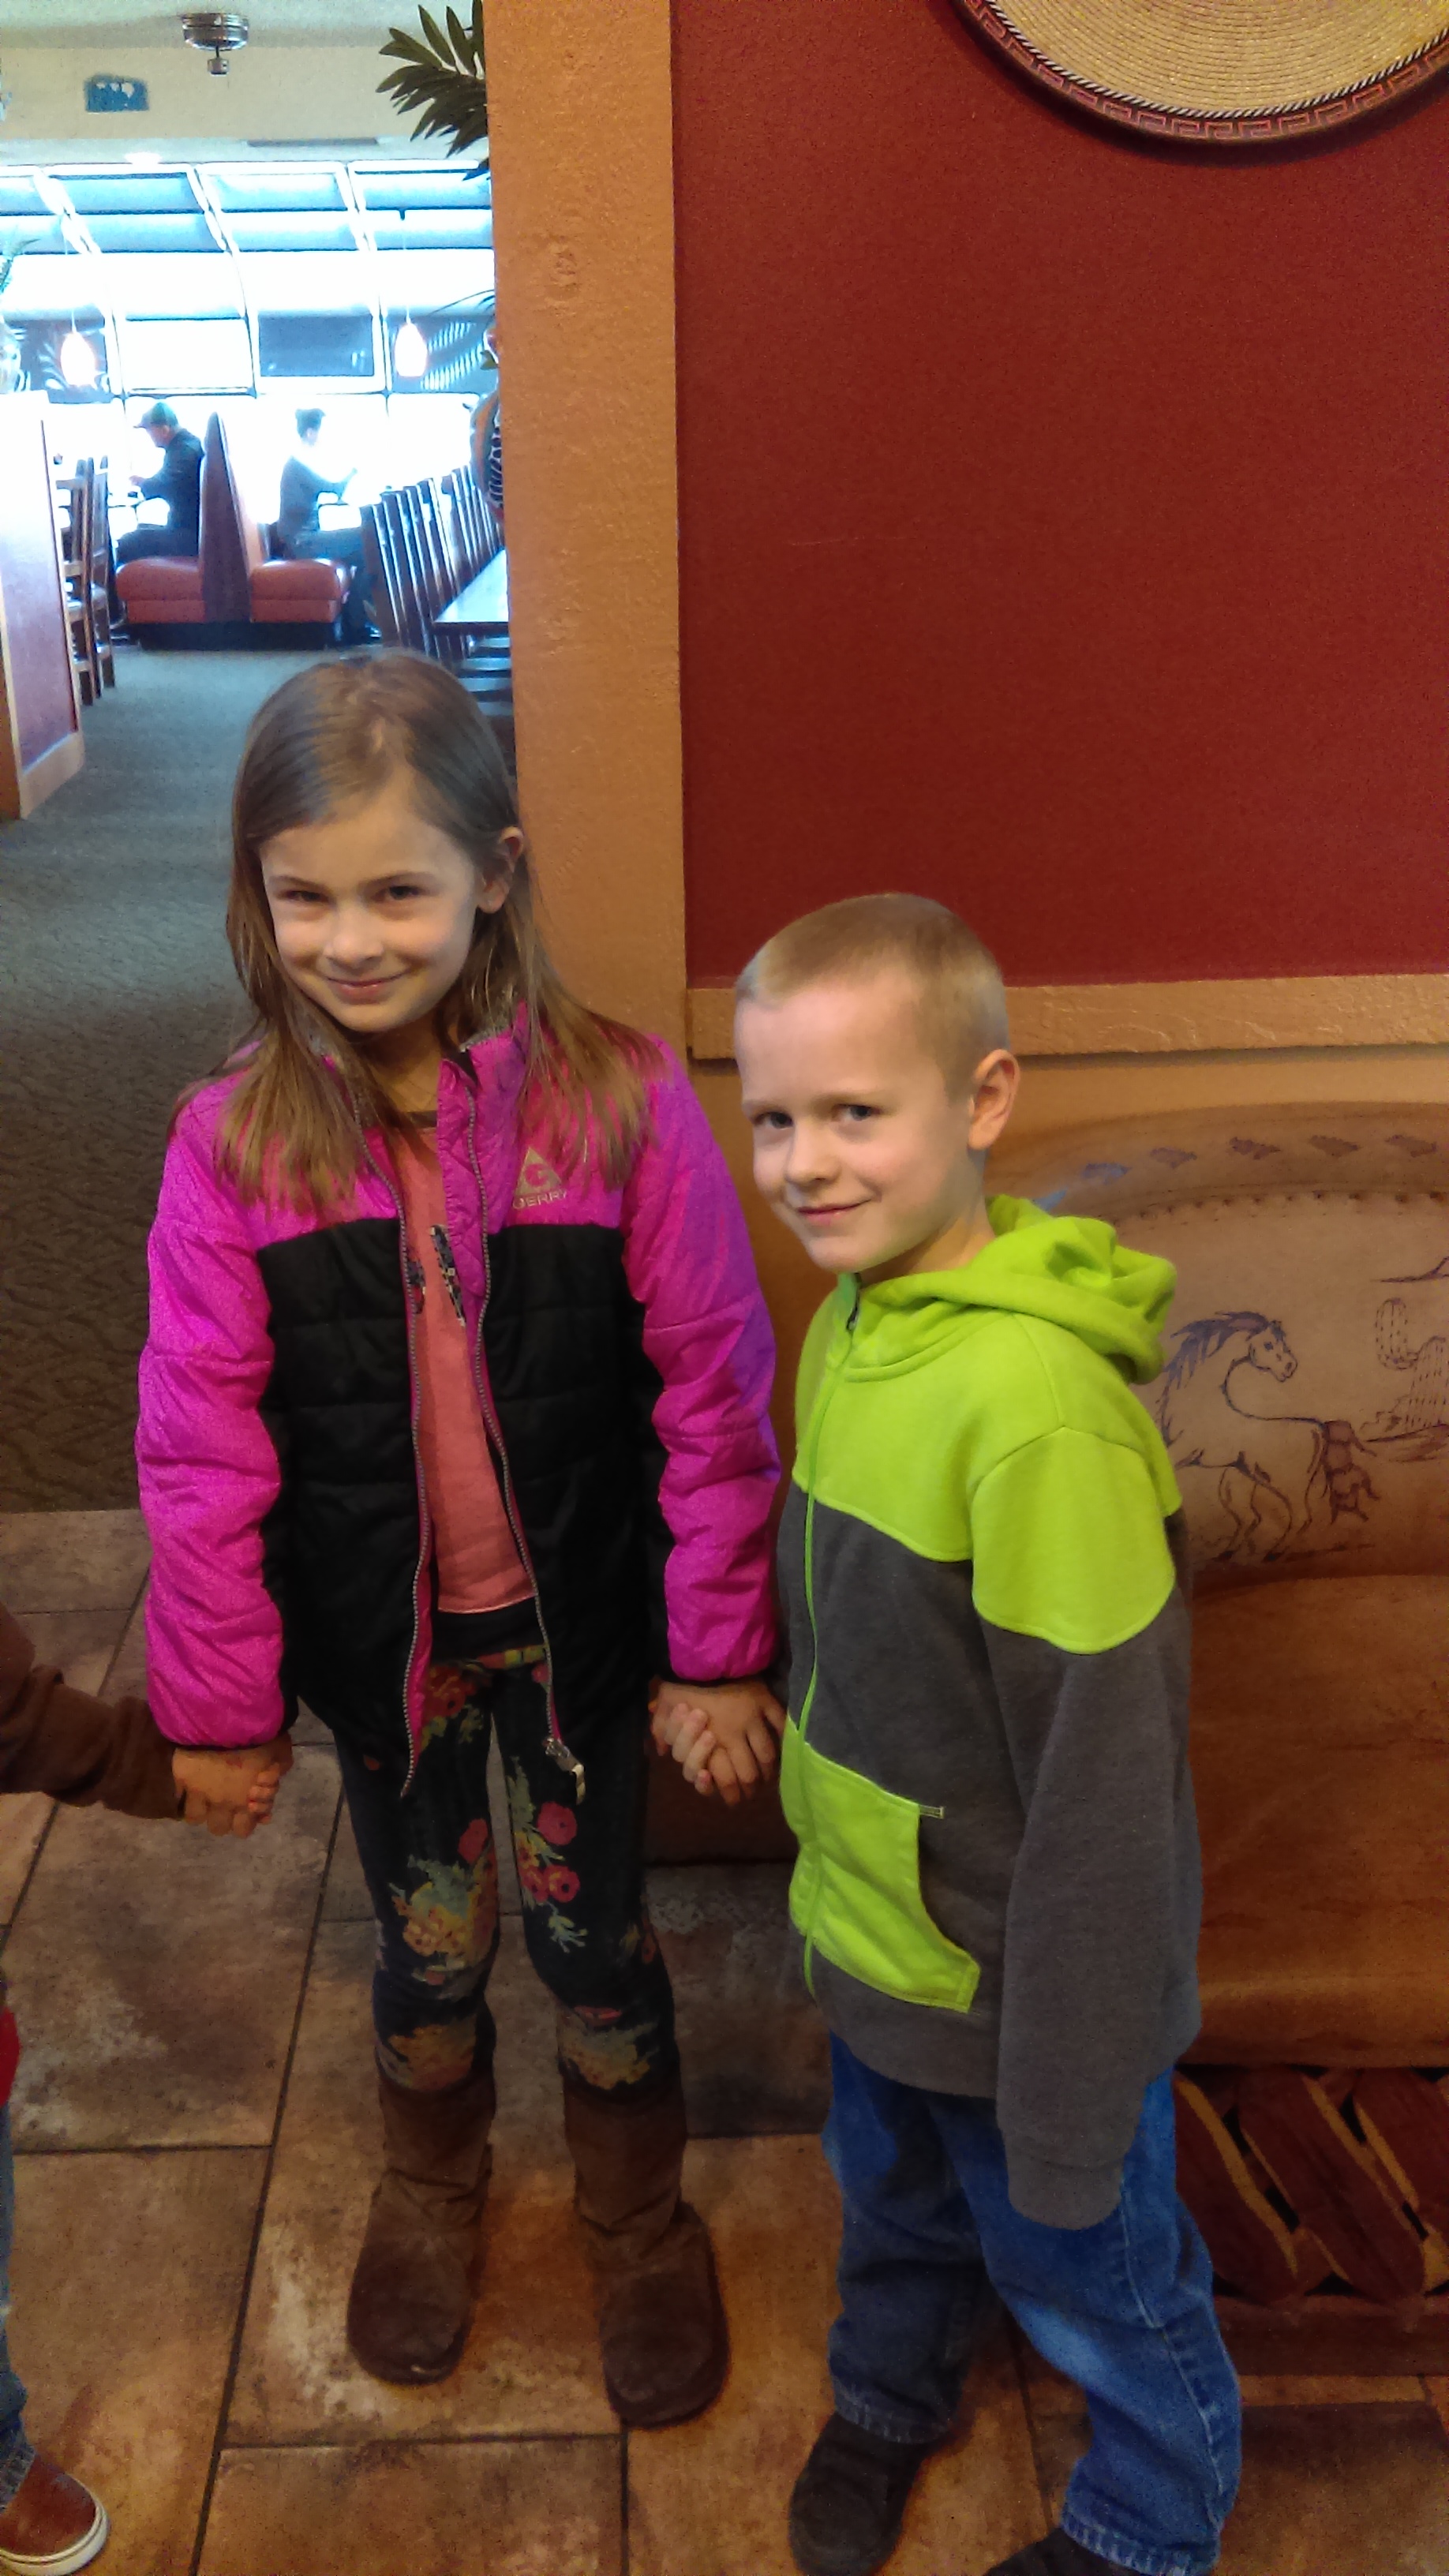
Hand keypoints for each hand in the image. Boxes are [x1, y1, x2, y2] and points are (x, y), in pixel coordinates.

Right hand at [172, 1737, 292, 1837]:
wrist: (228, 1717)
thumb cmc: (259, 1735)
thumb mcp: (280, 1750)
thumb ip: (281, 1766)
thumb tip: (277, 1776)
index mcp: (246, 1800)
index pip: (243, 1830)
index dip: (245, 1821)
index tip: (247, 1808)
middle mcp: (221, 1802)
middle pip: (217, 1828)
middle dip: (223, 1818)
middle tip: (226, 1803)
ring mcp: (198, 1791)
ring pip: (194, 1817)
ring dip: (201, 1809)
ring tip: (205, 1796)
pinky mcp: (181, 1777)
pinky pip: (177, 1795)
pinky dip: (182, 1794)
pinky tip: (187, 1786)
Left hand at [651, 1678, 785, 1807]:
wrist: (705, 1651)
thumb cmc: (682, 1681)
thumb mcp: (665, 1707)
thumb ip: (662, 1730)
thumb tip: (660, 1751)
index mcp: (711, 1739)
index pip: (724, 1778)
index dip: (729, 1793)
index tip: (733, 1799)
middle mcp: (735, 1734)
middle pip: (750, 1773)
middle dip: (752, 1788)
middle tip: (753, 1793)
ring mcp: (754, 1718)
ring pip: (768, 1754)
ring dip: (769, 1770)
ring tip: (769, 1777)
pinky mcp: (766, 1701)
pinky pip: (780, 1725)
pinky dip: (785, 1739)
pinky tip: (786, 1749)